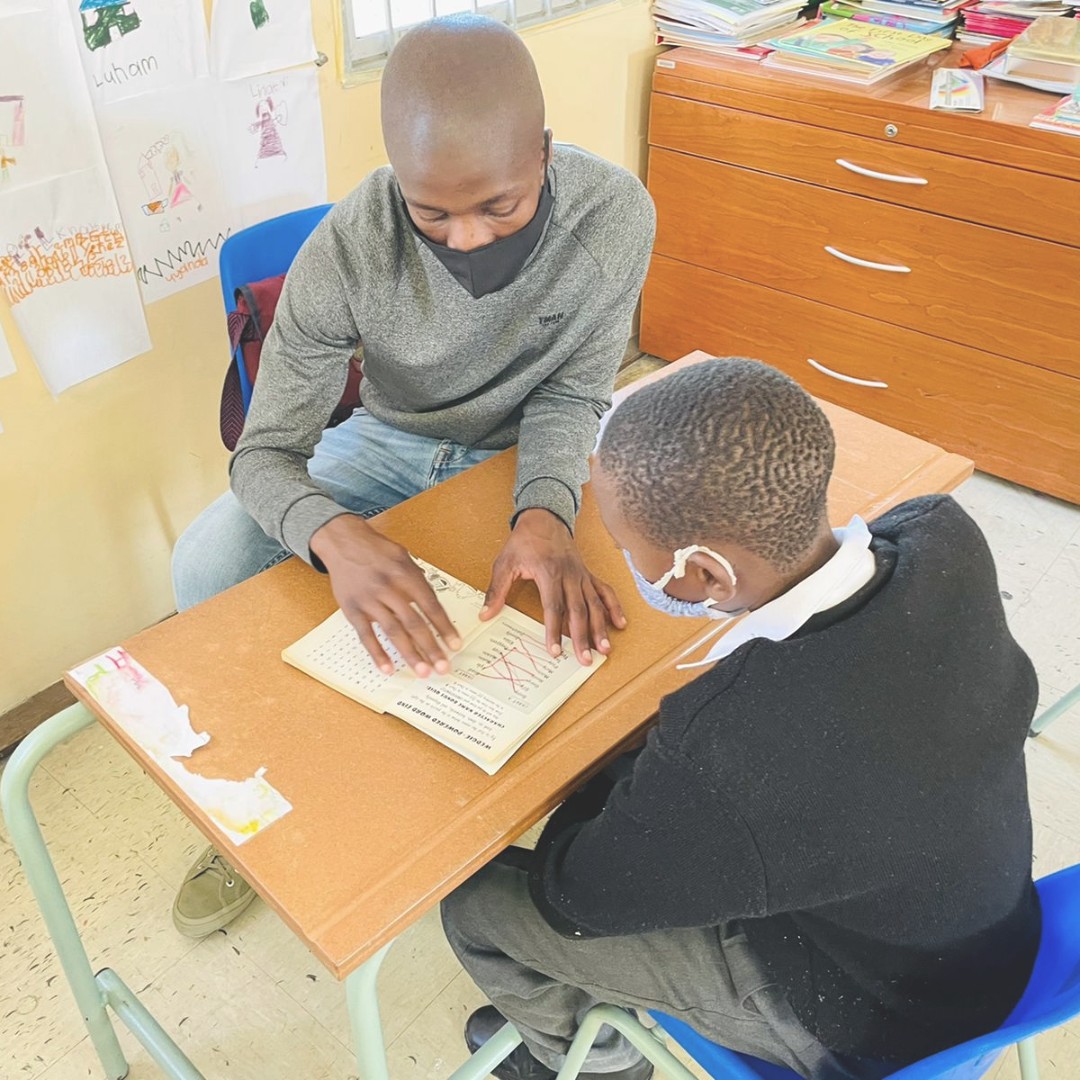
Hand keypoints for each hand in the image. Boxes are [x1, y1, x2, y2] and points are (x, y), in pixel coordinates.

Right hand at [310, 515, 461, 677]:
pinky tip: (388, 668)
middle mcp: (389, 587)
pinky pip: (366, 635)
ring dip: (410, 654)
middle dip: (431, 648)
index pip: (430, 606)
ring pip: (393, 632)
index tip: (455, 645)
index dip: (444, 627)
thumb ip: (419, 581)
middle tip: (443, 667)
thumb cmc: (376, 550)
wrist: (342, 541)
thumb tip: (435, 608)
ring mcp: (369, 600)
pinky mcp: (352, 609)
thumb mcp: (404, 557)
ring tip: (422, 672)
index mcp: (406, 574)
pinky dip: (377, 653)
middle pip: (414, 623)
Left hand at [482, 509, 626, 665]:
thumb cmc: (524, 541)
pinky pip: (605, 591)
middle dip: (582, 637)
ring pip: (595, 605)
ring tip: (605, 649)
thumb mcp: (505, 563)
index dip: (554, 631)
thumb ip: (496, 590)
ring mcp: (582, 575)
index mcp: (549, 573)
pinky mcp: (588, 574)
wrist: (544, 518)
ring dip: (601, 628)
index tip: (555, 651)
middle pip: (578, 611)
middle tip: (585, 660)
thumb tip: (485, 615)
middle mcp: (569, 575)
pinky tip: (620, 624)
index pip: (553, 607)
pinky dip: (614, 607)